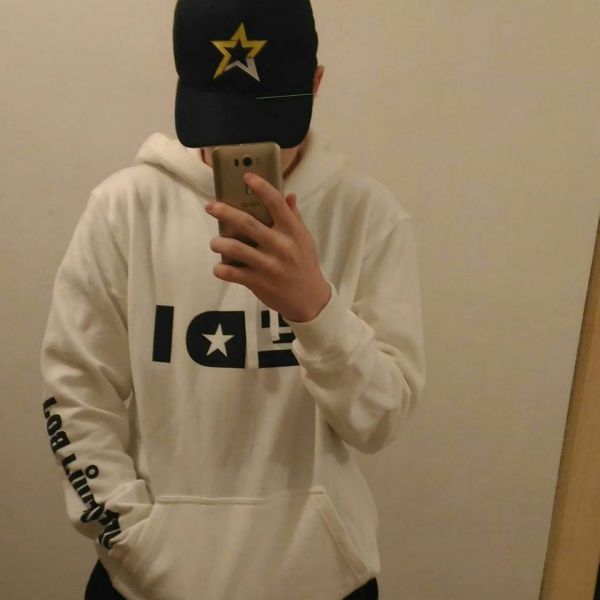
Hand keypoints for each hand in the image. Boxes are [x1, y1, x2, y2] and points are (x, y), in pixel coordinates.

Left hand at [205, 172, 330, 322]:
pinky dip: (221, 269)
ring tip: (215, 242)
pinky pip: (233, 274)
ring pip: (235, 248)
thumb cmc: (305, 265)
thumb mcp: (305, 240)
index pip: (276, 204)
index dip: (261, 187)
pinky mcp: (259, 283)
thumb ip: (294, 218)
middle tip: (211, 206)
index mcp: (293, 232)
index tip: (246, 177)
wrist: (309, 300)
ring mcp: (268, 266)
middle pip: (247, 223)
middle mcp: (280, 246)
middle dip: (225, 212)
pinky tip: (220, 267)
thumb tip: (289, 195)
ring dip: (219, 243)